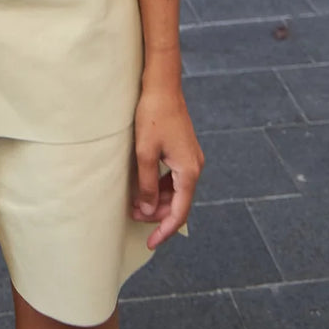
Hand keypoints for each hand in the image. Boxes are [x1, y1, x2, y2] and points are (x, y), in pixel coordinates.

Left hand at [130, 86, 204, 249]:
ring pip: (176, 191)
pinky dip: (160, 186)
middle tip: (133, 215)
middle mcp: (195, 167)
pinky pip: (175, 178)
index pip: (179, 212)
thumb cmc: (153, 116)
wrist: (162, 86)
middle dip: (157, 214)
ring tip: (135, 204)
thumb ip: (146, 185)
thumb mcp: (145, 153)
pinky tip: (145, 186)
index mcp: (189, 171)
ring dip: (157, 200)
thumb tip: (147, 210)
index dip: (164, 230)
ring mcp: (191, 158)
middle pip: (178, 203)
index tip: (150, 243)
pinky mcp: (184, 150)